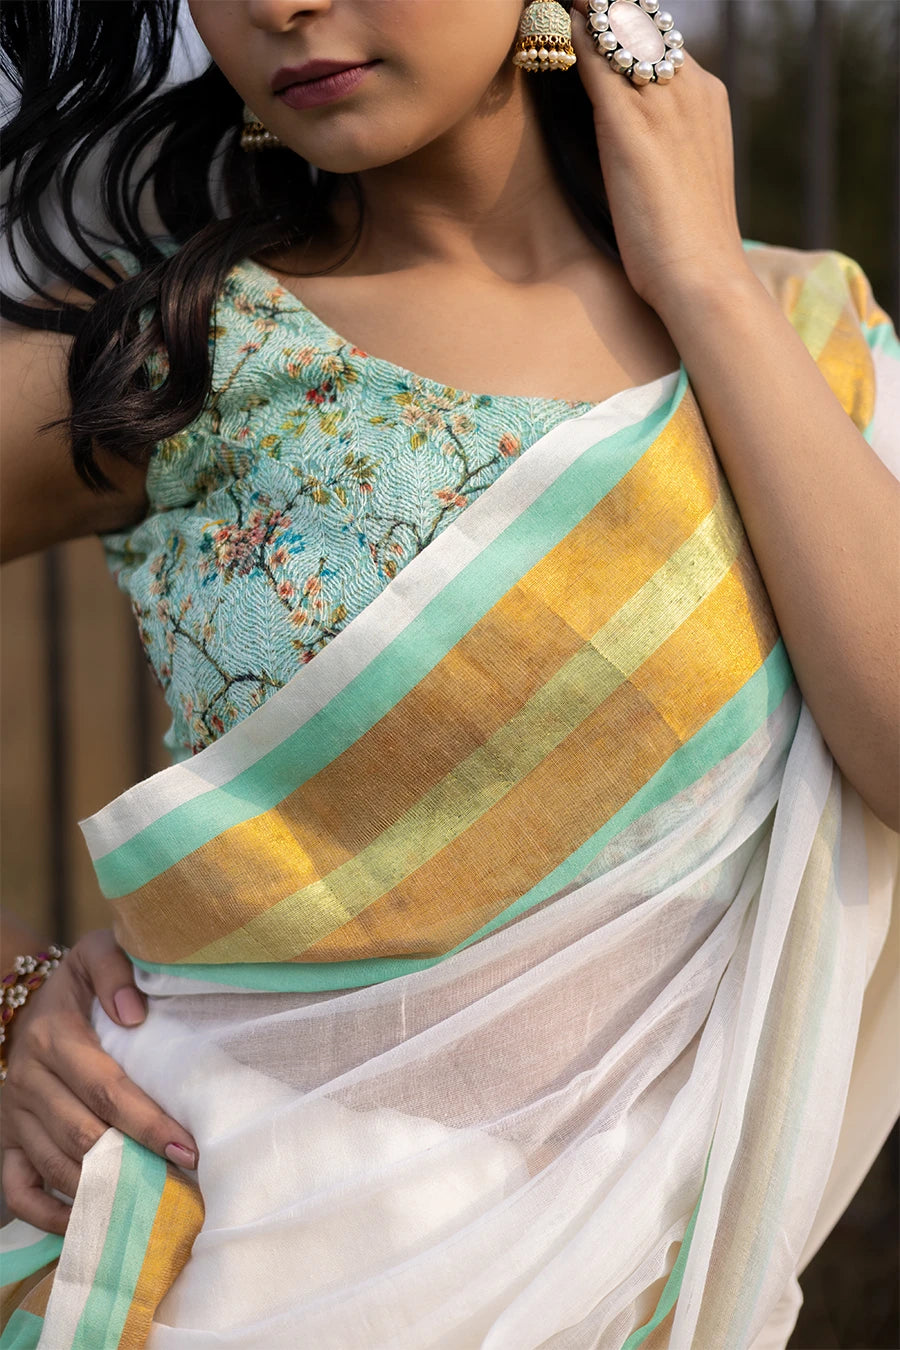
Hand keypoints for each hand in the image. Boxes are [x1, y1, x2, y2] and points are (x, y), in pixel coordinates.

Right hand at [0, 929, 198, 1234]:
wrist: (22, 999)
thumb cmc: (77, 982)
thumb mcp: (94, 955)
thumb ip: (116, 972)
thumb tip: (135, 1013)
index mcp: (53, 1038)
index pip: (106, 1088)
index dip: (147, 1121)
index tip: (188, 1146)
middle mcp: (27, 1081)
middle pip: (84, 1134)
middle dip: (135, 1163)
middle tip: (182, 1182)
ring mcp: (14, 1117)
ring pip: (56, 1167)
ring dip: (103, 1192)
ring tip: (151, 1205)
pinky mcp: (6, 1142)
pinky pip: (20, 1190)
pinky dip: (50, 1216)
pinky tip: (92, 1223)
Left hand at [568, 1, 751, 308]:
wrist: (702, 276)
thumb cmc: (688, 246)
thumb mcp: (684, 180)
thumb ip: (664, 148)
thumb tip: (635, 150)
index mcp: (707, 97)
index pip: (659, 40)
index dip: (623, 28)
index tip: (592, 22)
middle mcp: (688, 86)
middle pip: (639, 23)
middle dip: (603, 12)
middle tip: (563, 10)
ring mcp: (660, 101)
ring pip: (617, 29)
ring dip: (584, 17)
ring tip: (546, 13)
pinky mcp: (628, 124)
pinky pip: (594, 57)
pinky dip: (572, 37)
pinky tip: (549, 27)